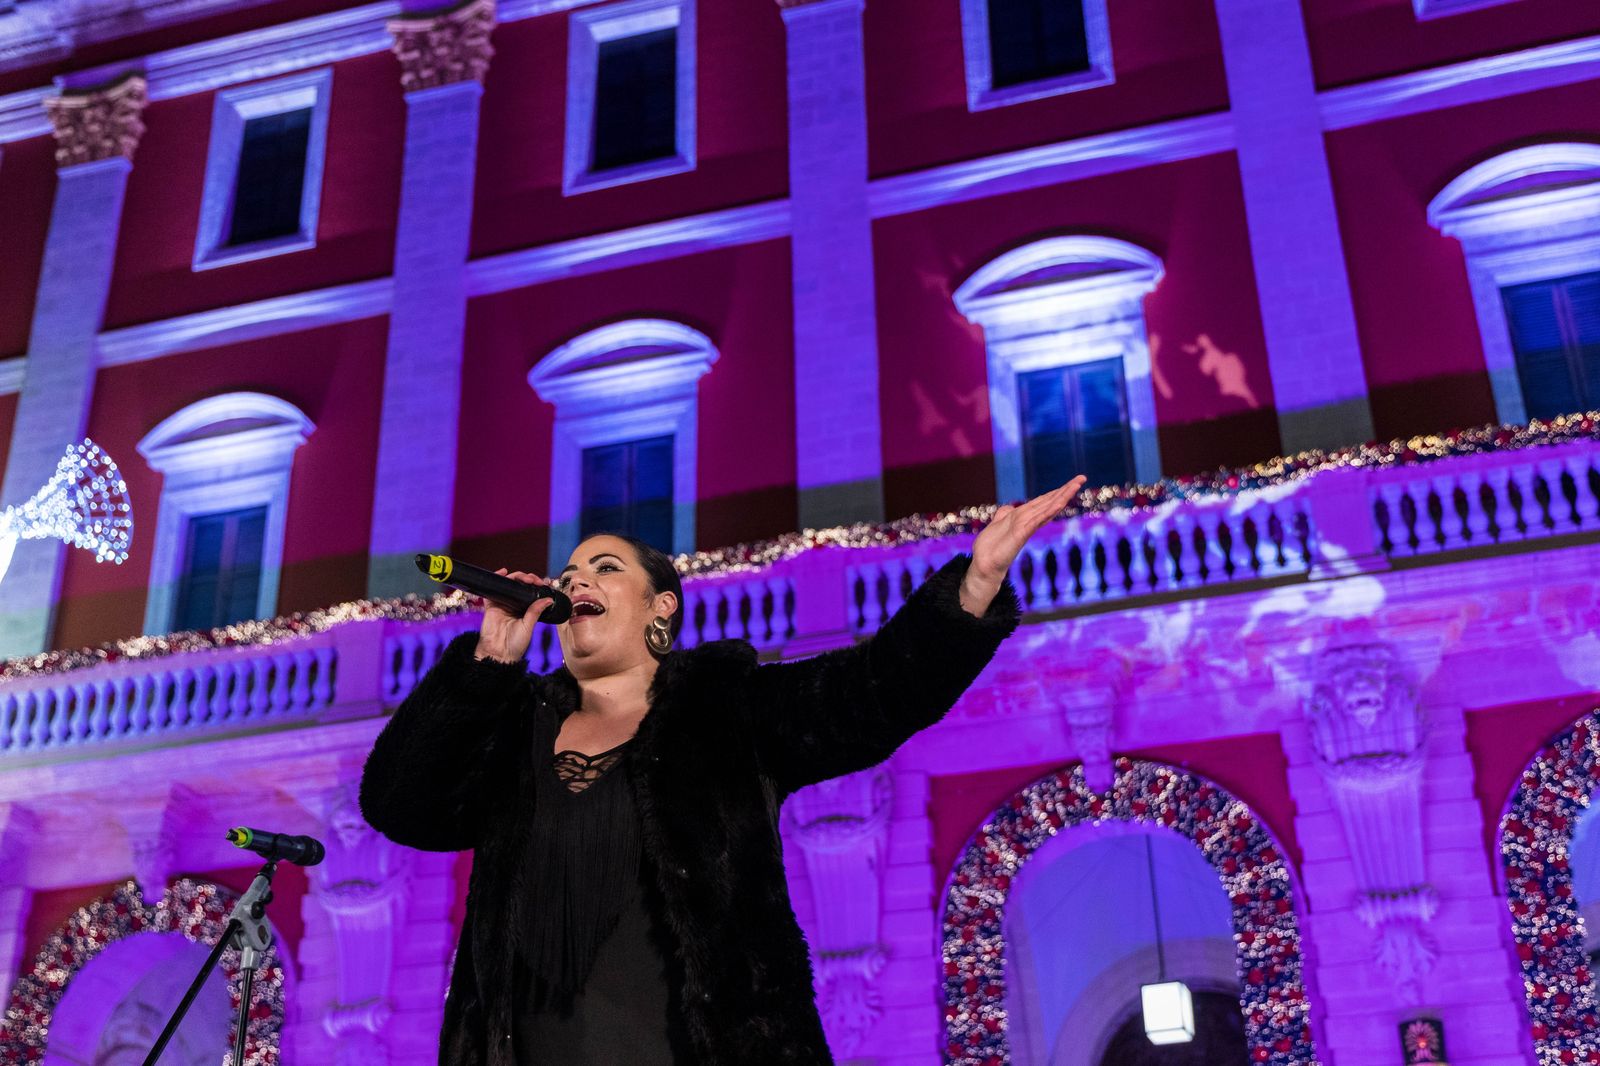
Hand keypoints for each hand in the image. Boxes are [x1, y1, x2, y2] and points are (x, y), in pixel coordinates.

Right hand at [474, 569, 551, 662]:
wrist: (499, 654)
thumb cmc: (515, 645)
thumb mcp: (529, 626)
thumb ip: (536, 611)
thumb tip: (548, 599)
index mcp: (525, 610)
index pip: (531, 592)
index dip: (536, 585)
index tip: (542, 584)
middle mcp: (513, 605)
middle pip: (520, 585)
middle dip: (528, 579)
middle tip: (533, 580)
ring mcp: (502, 604)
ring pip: (508, 584)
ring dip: (516, 577)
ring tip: (524, 578)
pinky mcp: (491, 605)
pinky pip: (492, 589)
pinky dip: (496, 578)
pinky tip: (503, 572)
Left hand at [961, 476, 1086, 615]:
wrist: (984, 566)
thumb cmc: (991, 549)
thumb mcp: (996, 525)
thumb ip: (1004, 515)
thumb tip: (1007, 508)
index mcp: (1023, 518)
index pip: (1044, 501)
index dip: (1057, 491)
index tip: (1071, 481)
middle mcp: (1028, 522)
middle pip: (1050, 502)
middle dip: (1066, 490)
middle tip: (1082, 477)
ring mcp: (1026, 528)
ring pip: (1047, 508)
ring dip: (1062, 496)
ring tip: (1076, 485)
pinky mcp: (1021, 534)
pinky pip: (1037, 520)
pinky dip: (1048, 511)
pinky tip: (1059, 502)